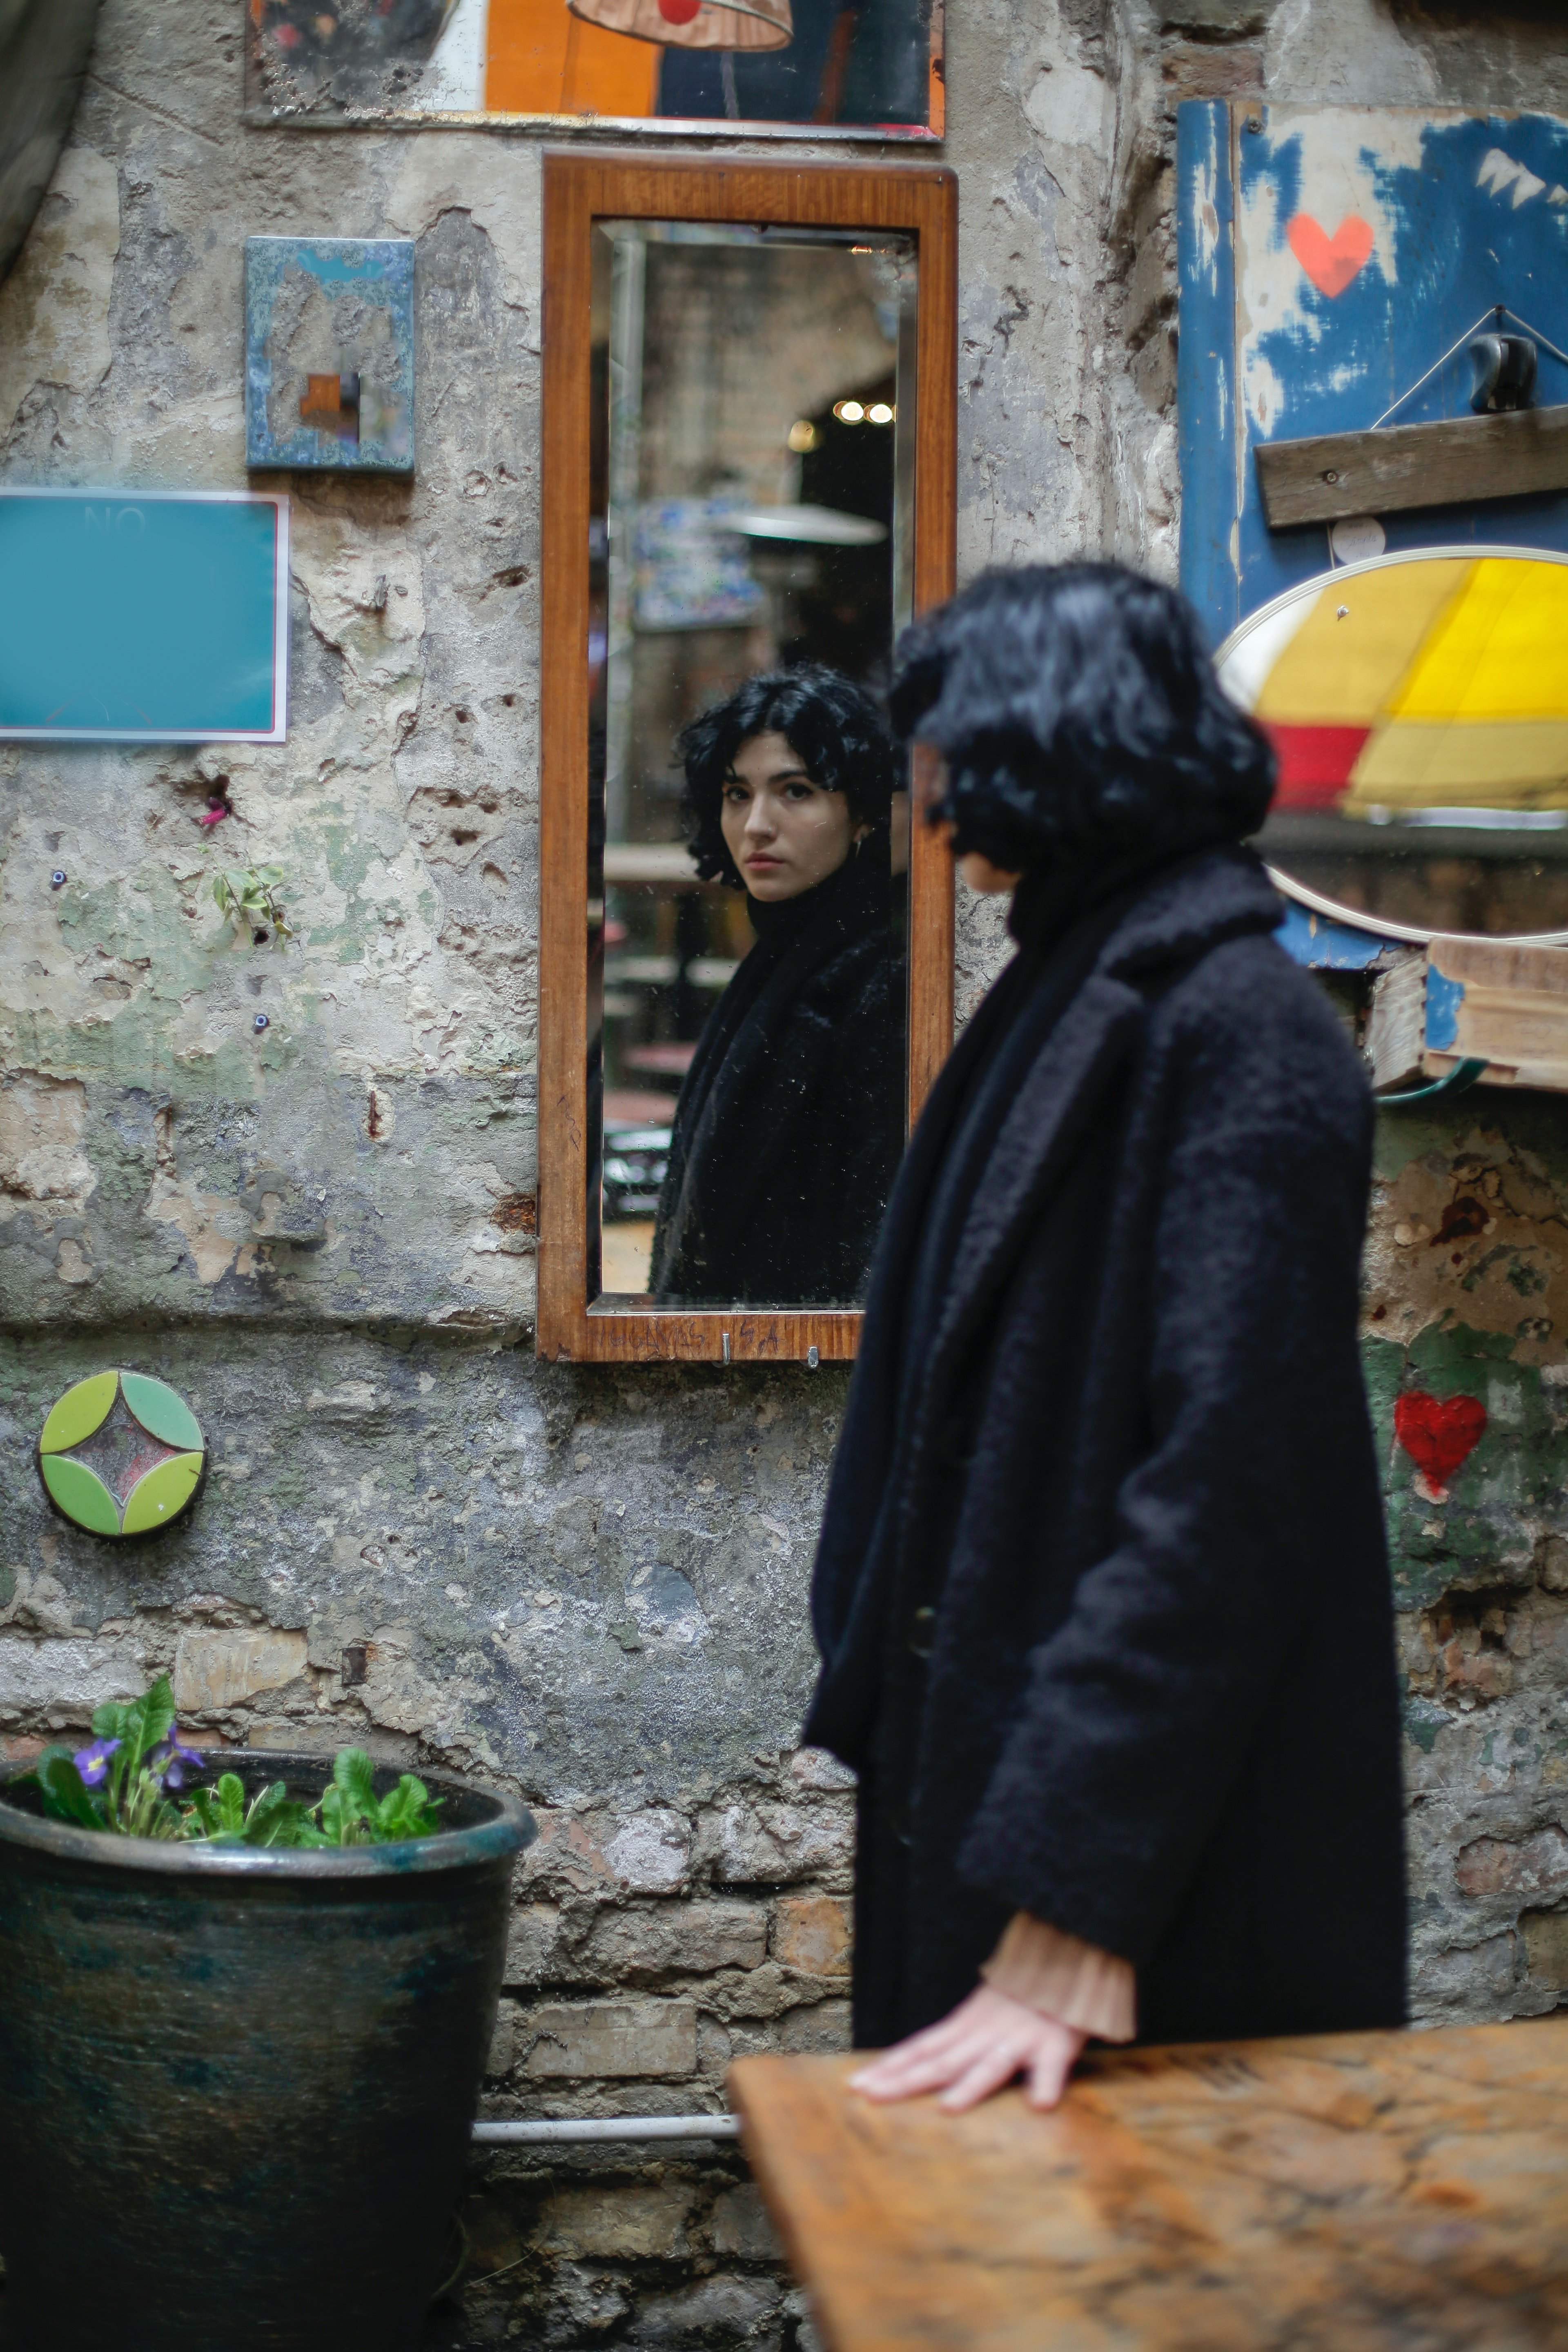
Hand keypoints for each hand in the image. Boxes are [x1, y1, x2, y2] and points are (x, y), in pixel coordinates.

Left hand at [847, 1985, 1087, 2112]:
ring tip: (950, 2107)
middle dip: (906, 2080)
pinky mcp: (1056, 2045)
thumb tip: (913, 2065)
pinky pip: (1052, 2067)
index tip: (856, 2086)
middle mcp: (984, 2034)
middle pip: (941, 2061)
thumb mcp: (978, 2015)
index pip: (920, 2049)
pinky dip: (1046, 2083)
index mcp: (965, 2027)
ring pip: (992, 2065)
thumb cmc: (1018, 1999)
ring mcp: (1019, 2039)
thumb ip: (953, 2042)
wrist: (1062, 1963)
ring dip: (972, 2085)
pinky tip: (1040, 2103)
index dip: (889, 2068)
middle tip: (871, 2097)